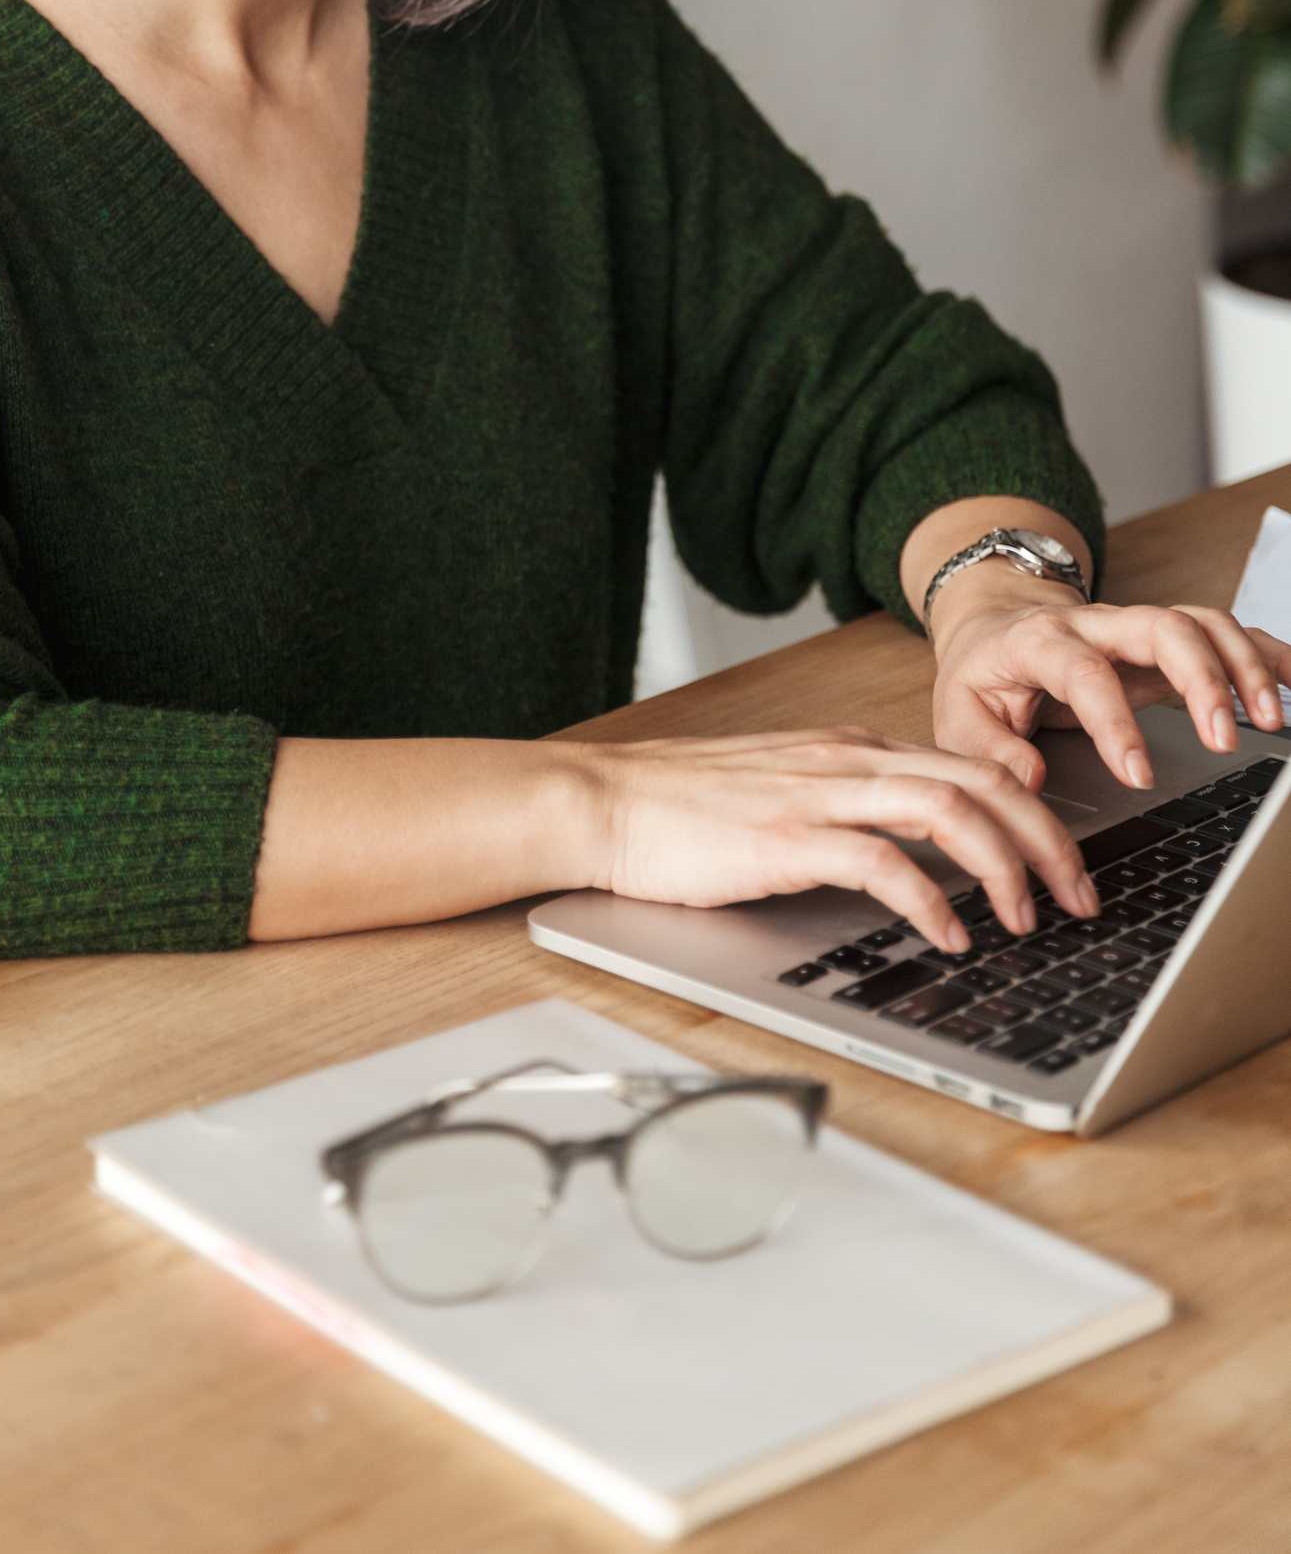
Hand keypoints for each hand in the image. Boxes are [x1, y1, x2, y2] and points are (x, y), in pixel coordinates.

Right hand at [580, 724, 1099, 951]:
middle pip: (984, 782)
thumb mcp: (784, 793)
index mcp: (850, 749)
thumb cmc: (681, 809)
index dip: (1036, 813)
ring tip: (1029, 918)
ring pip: (950, 810)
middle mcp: (847, 760)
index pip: (973, 764)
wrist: (603, 801)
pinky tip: (949, 934)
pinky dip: (931, 899)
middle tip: (1080, 898)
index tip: (1064, 864)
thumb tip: (912, 855)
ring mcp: (818, 794)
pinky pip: (883, 862)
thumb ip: (847, 808)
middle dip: (1049, 841)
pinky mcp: (787, 837)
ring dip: (1007, 867)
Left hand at [930, 594, 1290, 792]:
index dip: (1112, 720)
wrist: (994, 623)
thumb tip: (1031, 781)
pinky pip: (1224, 632)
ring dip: (1243, 664)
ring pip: (1202, 622)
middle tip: (1223, 739)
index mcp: (1039, 641)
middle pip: (1161, 626)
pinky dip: (1265, 653)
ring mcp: (1136, 627)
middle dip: (1201, 677)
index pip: (1083, 671)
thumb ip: (989, 750)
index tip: (1137, 774)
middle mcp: (1096, 624)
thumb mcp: (958, 715)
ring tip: (1273, 719)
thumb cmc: (982, 675)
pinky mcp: (1166, 638)